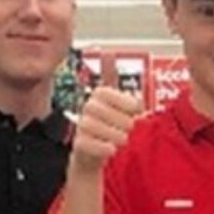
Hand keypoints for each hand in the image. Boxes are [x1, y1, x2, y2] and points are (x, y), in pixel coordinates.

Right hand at [71, 56, 143, 177]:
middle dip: (123, 122)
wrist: (93, 156)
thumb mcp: (120, 107)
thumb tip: (109, 57)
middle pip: (106, 111)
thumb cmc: (110, 128)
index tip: (135, 109)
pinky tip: (111, 149)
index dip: (126, 102)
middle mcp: (87, 108)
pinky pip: (90, 144)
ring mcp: (81, 126)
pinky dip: (104, 148)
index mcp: (98, 96)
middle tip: (128, 129)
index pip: (110, 92)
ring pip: (100, 128)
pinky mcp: (77, 145)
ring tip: (121, 140)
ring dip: (117, 136)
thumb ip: (123, 89)